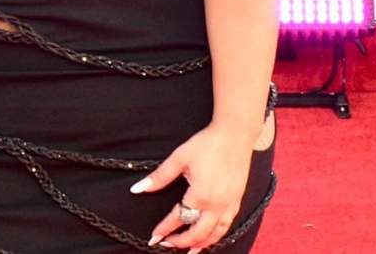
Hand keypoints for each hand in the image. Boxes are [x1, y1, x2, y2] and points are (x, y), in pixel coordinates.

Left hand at [131, 122, 253, 251]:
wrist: (235, 133)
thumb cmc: (208, 143)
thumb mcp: (179, 158)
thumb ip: (159, 177)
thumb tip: (138, 189)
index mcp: (200, 196)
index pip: (178, 219)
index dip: (164, 229)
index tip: (154, 237)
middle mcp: (216, 205)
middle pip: (198, 233)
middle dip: (181, 242)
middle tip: (167, 244)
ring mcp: (229, 204)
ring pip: (216, 234)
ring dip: (201, 244)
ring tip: (190, 251)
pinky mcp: (237, 200)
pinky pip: (227, 225)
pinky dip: (217, 235)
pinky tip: (211, 236)